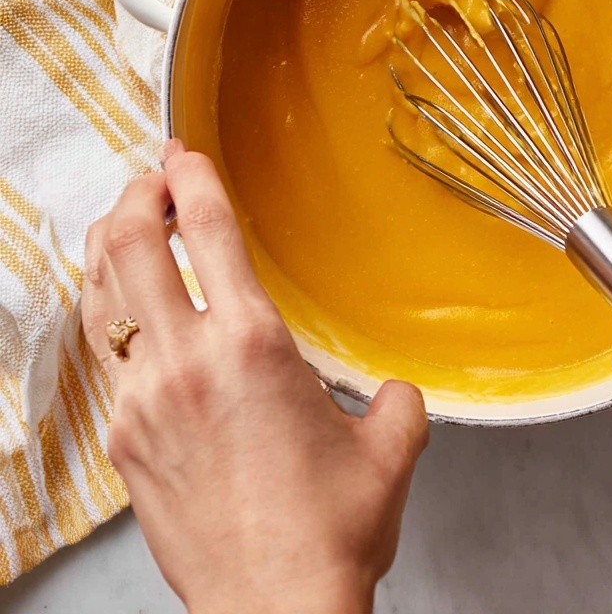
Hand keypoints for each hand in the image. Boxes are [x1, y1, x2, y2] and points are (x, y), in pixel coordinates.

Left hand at [82, 142, 427, 613]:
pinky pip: (111, 359)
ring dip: (111, 251)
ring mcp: (145, 403)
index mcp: (252, 345)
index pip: (207, 231)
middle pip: (129, 247)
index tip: (183, 153)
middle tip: (149, 182)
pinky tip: (132, 316)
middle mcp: (187, 363)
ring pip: (104, 299)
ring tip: (127, 228)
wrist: (274, 607)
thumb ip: (397, 399)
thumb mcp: (388, 448)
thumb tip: (397, 390)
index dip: (190, 177)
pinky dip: (115, 317)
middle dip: (134, 198)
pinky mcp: (126, 443)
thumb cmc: (328, 532)